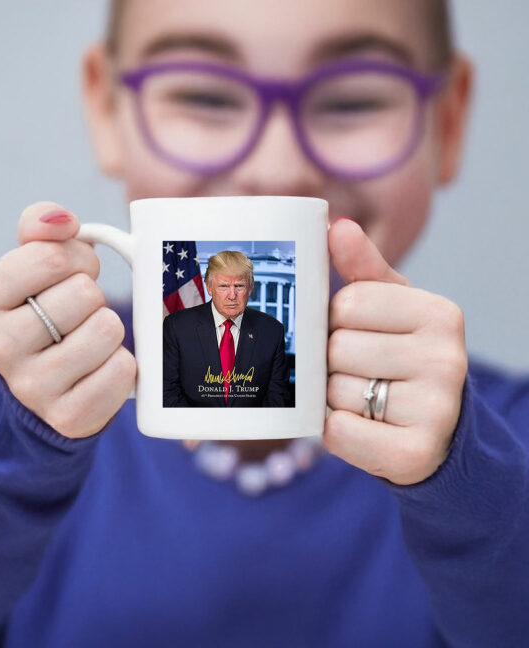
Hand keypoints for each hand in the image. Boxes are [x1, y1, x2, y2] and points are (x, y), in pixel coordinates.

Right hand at [0, 202, 135, 437]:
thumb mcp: (35, 261)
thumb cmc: (46, 309)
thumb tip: (62, 220)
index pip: (52, 257)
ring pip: (107, 329)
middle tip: (79, 313)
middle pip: (86, 293)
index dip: (77, 259)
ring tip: (89, 339)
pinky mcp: (69, 417)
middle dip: (93, 297)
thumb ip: (43, 225)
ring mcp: (32, 387)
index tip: (70, 274)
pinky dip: (122, 363)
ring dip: (109, 329)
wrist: (46, 382)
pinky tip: (99, 368)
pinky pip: (122, 370)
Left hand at [325, 219, 467, 484]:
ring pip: (335, 392)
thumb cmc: (404, 357)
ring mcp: (436, 410)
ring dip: (335, 398)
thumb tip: (337, 225)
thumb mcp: (392, 309)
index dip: (337, 322)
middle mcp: (447, 359)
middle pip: (337, 349)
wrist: (439, 431)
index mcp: (440, 314)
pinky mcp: (414, 453)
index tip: (357, 334)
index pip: (348, 304)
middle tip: (359, 372)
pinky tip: (363, 427)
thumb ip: (364, 268)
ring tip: (366, 399)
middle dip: (334, 363)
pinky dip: (337, 431)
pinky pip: (338, 432)